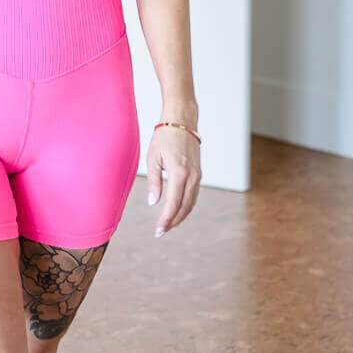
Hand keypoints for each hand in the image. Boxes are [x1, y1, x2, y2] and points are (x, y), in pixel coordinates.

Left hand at [146, 123, 200, 237]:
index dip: (166, 219)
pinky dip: (186, 206)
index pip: (173, 203)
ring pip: (191, 202)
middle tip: (161, 231)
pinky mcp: (199, 172)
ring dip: (181, 215)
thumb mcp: (153, 157)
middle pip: (184, 207)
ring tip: (169, 224)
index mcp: (179, 172)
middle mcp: (191, 176)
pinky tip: (178, 210)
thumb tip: (153, 202)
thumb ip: (154, 181)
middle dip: (173, 221)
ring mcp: (197, 175)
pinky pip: (194, 194)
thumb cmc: (164, 136)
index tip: (158, 230)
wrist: (181, 121)